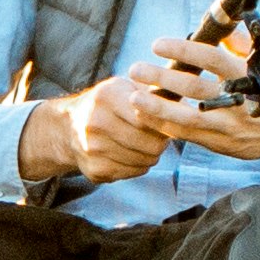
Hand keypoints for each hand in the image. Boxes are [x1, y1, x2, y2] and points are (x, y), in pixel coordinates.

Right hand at [45, 45, 242, 183]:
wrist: (67, 128)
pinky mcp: (94, 170)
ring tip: (144, 143)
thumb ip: (153, 90)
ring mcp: (93, 149)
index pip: (151, 116)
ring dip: (150, 155)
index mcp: (106, 96)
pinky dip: (136, 166)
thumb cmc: (107, 104)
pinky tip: (129, 154)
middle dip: (160, 142)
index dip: (164, 121)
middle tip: (159, 135)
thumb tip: (192, 87)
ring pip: (144, 161)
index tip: (166, 119)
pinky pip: (131, 173)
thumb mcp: (125, 87)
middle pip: (150, 144)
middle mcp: (96, 123)